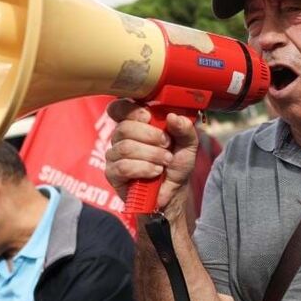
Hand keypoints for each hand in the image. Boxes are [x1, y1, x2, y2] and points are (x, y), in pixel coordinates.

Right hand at [105, 100, 198, 214]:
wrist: (173, 193)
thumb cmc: (176, 165)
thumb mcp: (188, 145)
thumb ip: (185, 129)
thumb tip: (173, 116)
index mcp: (136, 124)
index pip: (119, 108)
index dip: (130, 109)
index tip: (148, 116)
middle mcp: (121, 137)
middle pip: (125, 128)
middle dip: (151, 136)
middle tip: (167, 145)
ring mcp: (114, 155)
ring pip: (126, 147)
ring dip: (151, 155)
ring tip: (165, 162)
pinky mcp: (112, 174)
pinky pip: (123, 166)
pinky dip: (144, 168)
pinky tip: (155, 172)